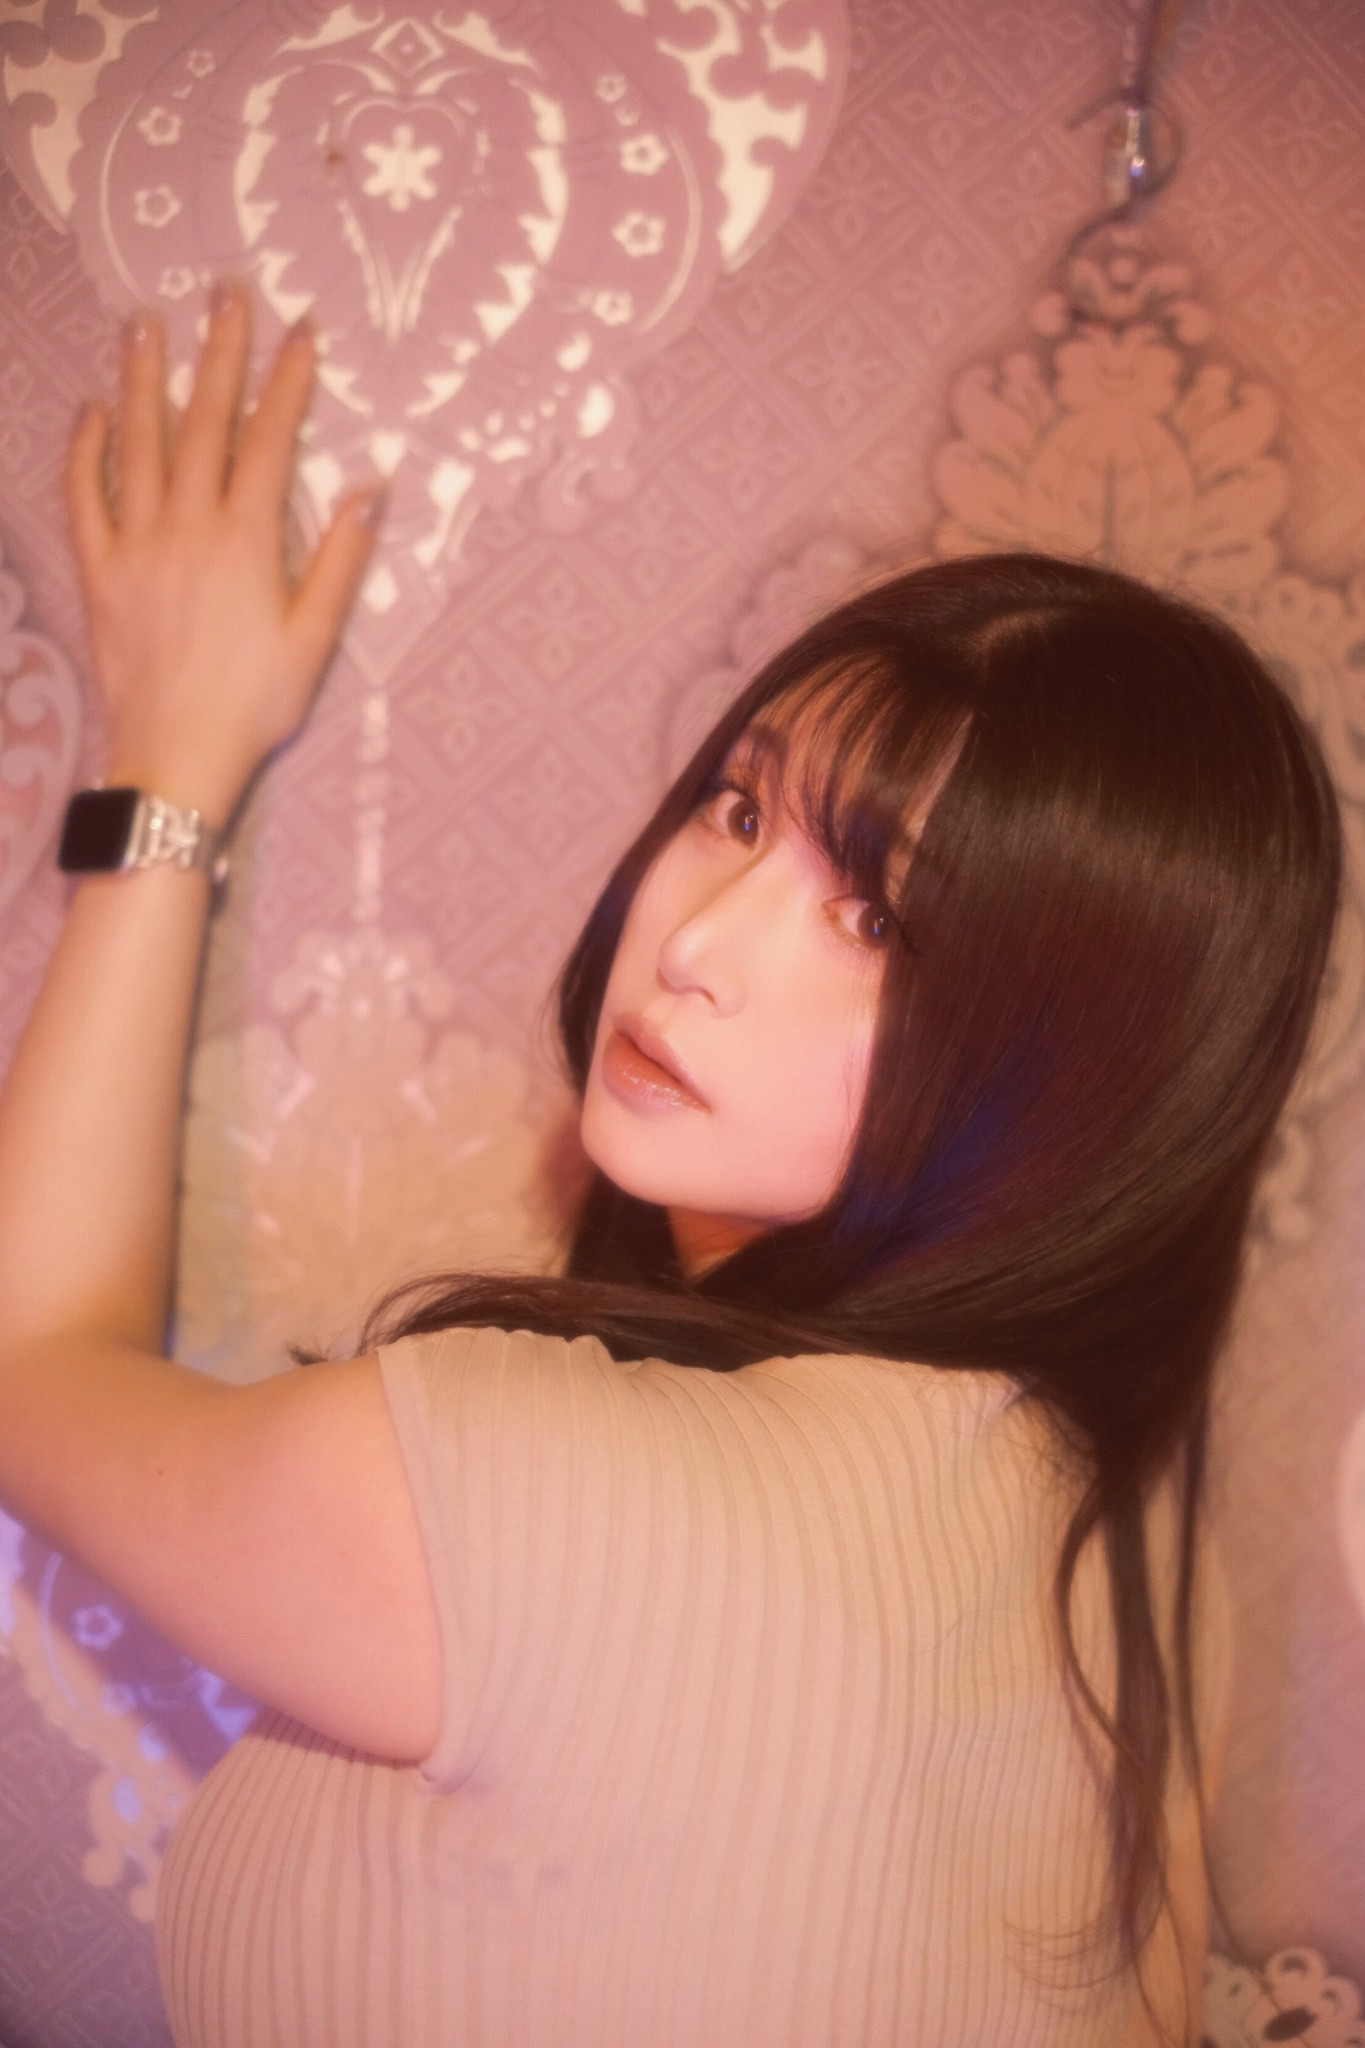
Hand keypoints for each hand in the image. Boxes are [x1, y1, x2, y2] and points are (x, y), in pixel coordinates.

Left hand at [67, 283, 381, 826]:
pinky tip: (93, 411)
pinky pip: (86, 495)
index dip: (287, 382)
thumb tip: (369, 488)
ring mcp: (137, 544)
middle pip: (204, 422)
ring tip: (147, 323)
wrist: (176, 755)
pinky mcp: (100, 570)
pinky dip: (87, 449)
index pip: (269, 441)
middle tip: (226, 292)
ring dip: (145, 378)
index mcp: (247, 541)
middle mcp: (189, 526)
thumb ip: (339, 560)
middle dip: (218, 353)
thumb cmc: (256, 704)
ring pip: (140, 443)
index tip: (300, 331)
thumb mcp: (314, 639)